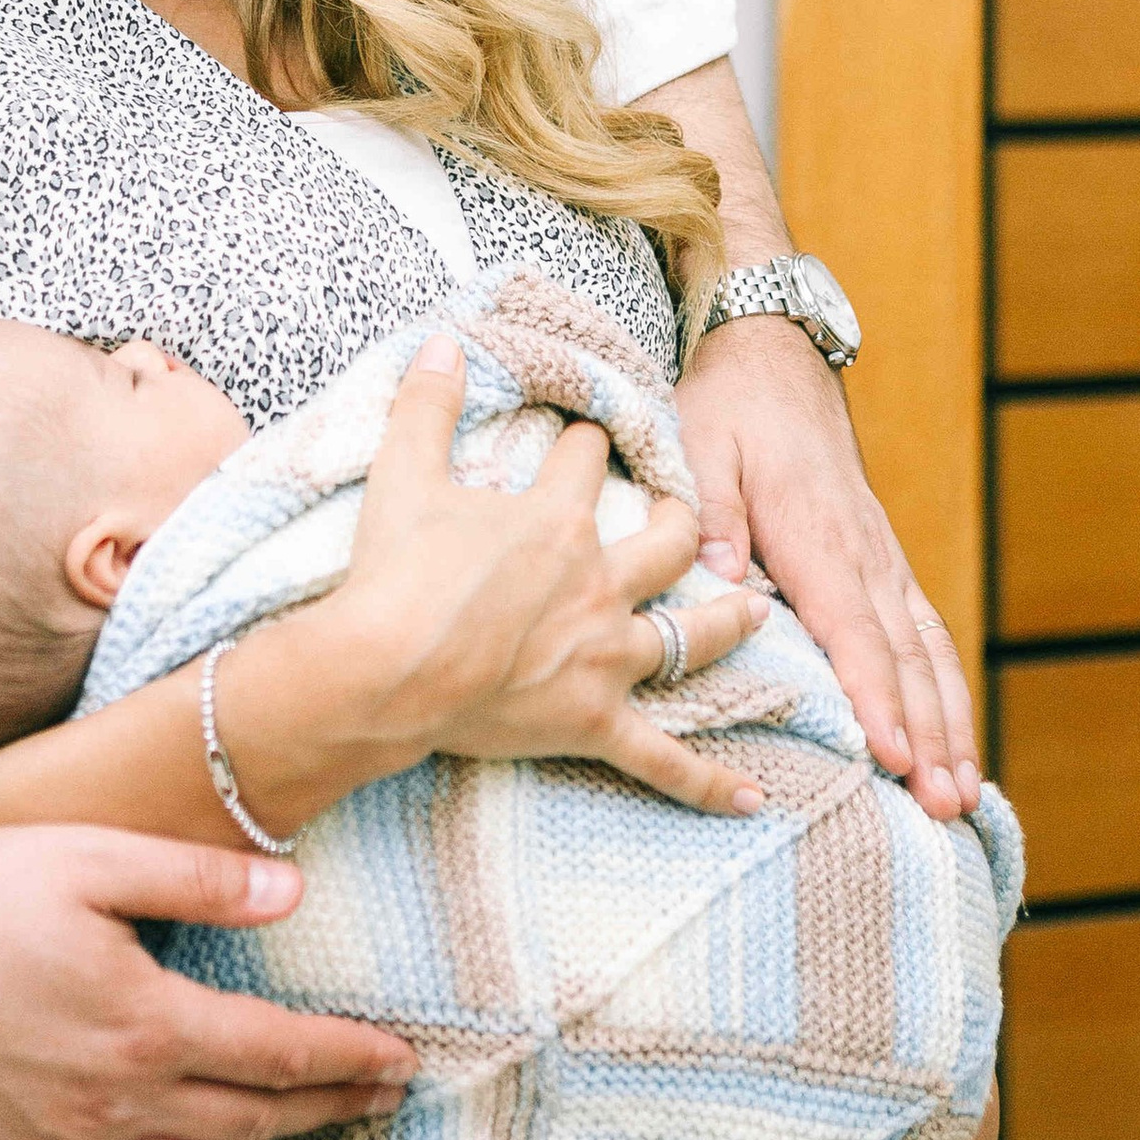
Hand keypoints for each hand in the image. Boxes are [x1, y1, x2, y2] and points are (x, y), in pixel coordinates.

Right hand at [0, 823, 418, 1139]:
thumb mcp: (90, 858)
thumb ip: (198, 878)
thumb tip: (294, 891)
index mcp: (143, 1020)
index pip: (277, 1052)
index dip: (349, 1057)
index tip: (402, 1057)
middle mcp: (117, 1098)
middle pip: (256, 1119)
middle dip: (332, 1106)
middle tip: (385, 1094)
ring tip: (306, 1118)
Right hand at [324, 335, 770, 815]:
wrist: (383, 670)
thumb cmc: (395, 572)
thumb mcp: (404, 473)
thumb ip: (427, 404)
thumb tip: (441, 338)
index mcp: (558, 521)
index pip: (589, 463)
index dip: (586, 446)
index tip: (586, 441)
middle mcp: (598, 584)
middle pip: (668, 541)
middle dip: (684, 520)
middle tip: (687, 515)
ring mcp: (603, 658)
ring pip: (687, 638)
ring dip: (725, 623)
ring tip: (755, 612)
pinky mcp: (592, 722)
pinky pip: (662, 759)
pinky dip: (707, 782)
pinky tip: (751, 800)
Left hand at [678, 318, 979, 820]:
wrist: (773, 358)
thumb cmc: (728, 406)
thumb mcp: (699, 442)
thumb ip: (710, 512)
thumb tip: (722, 577)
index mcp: (815, 533)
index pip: (852, 627)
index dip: (875, 693)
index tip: (893, 753)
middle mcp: (863, 553)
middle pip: (905, 656)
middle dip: (930, 734)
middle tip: (943, 807)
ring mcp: (882, 559)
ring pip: (929, 651)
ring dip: (951, 725)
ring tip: (962, 799)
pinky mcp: (885, 563)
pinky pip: (926, 634)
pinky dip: (947, 691)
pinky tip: (956, 743)